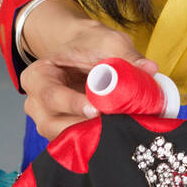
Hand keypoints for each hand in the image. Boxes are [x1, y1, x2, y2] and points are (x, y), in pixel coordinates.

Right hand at [21, 20, 159, 142]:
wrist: (87, 52)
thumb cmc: (92, 45)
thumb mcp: (108, 42)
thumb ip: (126, 55)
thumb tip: (149, 69)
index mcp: (37, 77)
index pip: (50, 95)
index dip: (72, 104)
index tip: (96, 109)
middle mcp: (37, 104)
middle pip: (52, 124)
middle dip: (82, 128)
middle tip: (111, 126)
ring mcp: (49, 122)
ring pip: (64, 139)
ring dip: (90, 138)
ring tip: (117, 132)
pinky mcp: (66, 133)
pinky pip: (76, 144)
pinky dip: (95, 143)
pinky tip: (115, 137)